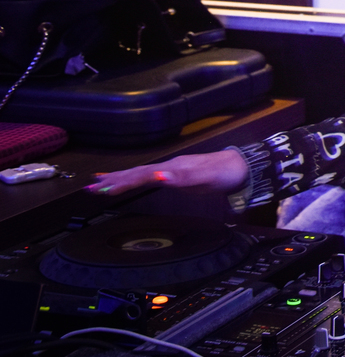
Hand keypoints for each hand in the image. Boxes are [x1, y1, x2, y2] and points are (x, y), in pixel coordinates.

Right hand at [87, 149, 247, 195]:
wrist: (242, 167)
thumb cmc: (225, 173)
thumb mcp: (205, 178)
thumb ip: (181, 178)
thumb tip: (157, 177)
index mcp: (172, 168)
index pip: (141, 176)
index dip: (122, 183)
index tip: (102, 189)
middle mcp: (170, 167)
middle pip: (137, 173)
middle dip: (113, 180)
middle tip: (90, 188)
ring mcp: (173, 169)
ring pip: (141, 173)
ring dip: (119, 179)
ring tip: (99, 183)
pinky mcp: (177, 174)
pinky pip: (150, 176)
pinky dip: (134, 178)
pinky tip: (130, 180)